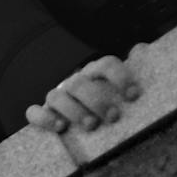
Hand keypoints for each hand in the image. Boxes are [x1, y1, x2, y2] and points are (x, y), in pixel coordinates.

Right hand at [25, 53, 140, 133]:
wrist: (78, 110)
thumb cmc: (105, 98)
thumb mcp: (122, 86)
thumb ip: (135, 66)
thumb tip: (142, 48)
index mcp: (95, 72)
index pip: (106, 65)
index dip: (120, 77)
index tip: (133, 95)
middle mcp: (74, 81)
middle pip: (80, 84)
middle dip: (97, 100)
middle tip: (113, 117)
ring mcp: (57, 96)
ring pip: (56, 96)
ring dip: (74, 111)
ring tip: (91, 126)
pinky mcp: (42, 112)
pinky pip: (34, 112)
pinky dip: (45, 118)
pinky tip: (60, 127)